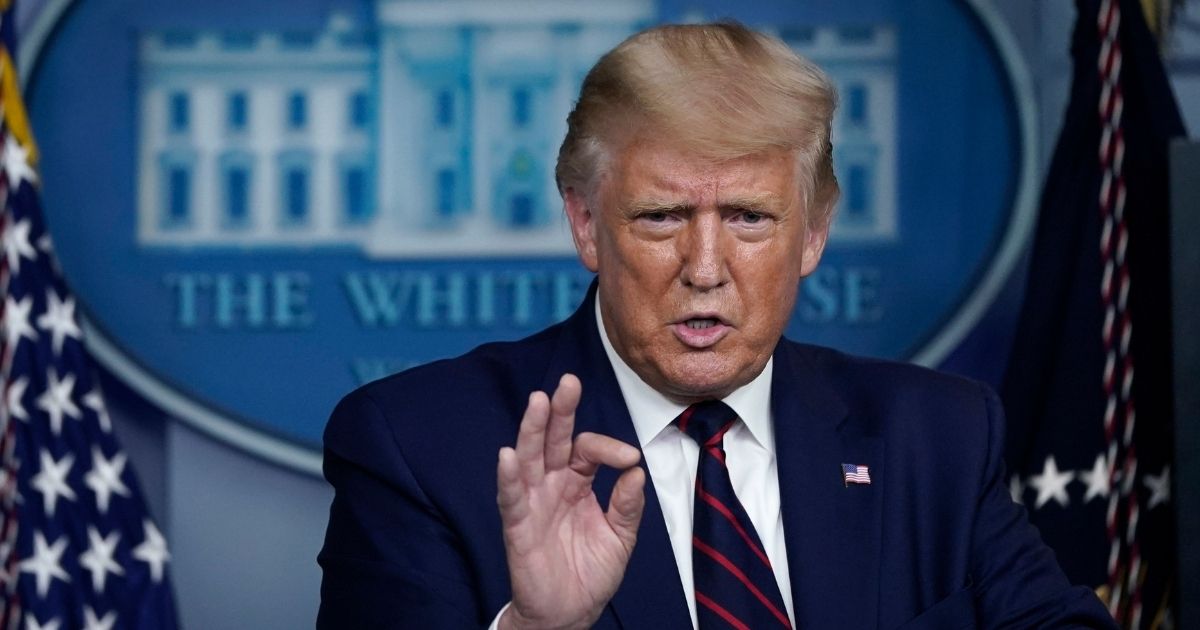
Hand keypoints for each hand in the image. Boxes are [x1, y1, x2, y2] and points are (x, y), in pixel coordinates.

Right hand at [496, 373, 645, 629]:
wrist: (570, 613)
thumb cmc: (590, 573)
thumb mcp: (620, 537)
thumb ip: (627, 504)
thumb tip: (635, 472)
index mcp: (577, 483)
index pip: (587, 449)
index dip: (608, 447)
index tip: (628, 459)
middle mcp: (552, 486)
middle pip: (554, 441)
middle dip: (560, 411)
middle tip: (568, 382)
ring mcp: (533, 503)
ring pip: (529, 459)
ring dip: (532, 431)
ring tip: (538, 402)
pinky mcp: (518, 527)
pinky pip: (511, 498)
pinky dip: (508, 477)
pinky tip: (508, 455)